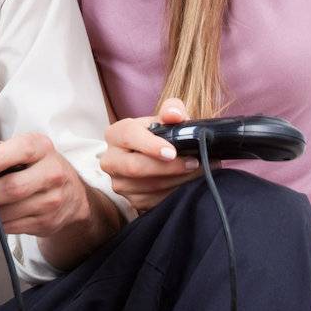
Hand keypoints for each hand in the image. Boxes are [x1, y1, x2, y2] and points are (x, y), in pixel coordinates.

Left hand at [0, 132, 90, 237]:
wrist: (73, 195)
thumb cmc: (40, 167)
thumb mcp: (28, 149)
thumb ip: (1, 151)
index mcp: (42, 148)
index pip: (22, 150)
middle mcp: (51, 173)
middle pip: (13, 187)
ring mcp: (51, 201)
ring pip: (9, 212)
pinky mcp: (46, 223)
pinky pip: (11, 227)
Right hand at [98, 96, 206, 211]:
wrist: (153, 158)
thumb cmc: (159, 136)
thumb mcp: (164, 119)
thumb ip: (171, 110)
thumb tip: (175, 115)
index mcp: (115, 134)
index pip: (129, 136)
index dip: (150, 145)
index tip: (172, 152)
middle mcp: (110, 160)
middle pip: (135, 167)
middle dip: (169, 167)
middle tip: (194, 163)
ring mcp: (119, 183)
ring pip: (149, 186)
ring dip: (178, 180)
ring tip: (200, 171)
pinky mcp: (131, 201)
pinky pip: (155, 200)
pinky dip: (175, 192)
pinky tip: (189, 183)